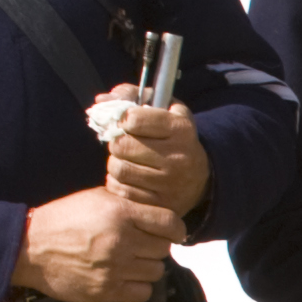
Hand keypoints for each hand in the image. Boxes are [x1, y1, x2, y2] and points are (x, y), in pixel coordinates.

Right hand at [13, 185, 187, 301]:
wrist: (30, 248)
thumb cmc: (62, 220)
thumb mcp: (96, 198)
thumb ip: (128, 204)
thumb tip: (156, 213)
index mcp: (121, 213)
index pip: (170, 223)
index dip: (174, 228)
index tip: (171, 232)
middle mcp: (122, 240)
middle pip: (163, 249)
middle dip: (156, 246)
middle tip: (142, 245)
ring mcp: (115, 267)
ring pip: (156, 271)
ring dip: (148, 267)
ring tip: (132, 261)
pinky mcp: (107, 290)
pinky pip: (143, 292)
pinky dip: (139, 286)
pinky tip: (127, 278)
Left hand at [95, 95, 210, 218]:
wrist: (200, 178)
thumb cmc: (174, 137)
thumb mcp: (164, 109)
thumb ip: (133, 96)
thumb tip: (101, 99)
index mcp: (180, 129)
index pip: (132, 119)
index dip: (123, 119)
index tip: (127, 123)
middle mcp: (178, 157)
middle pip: (121, 145)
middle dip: (116, 142)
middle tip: (123, 143)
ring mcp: (170, 184)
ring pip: (119, 169)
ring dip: (115, 162)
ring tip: (125, 160)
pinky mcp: (161, 204)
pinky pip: (122, 190)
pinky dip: (118, 182)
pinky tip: (128, 177)